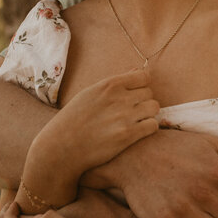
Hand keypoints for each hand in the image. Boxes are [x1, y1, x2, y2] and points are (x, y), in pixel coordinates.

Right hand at [39, 69, 159, 178]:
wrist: (62, 146)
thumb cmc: (74, 119)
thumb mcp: (90, 93)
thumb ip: (115, 83)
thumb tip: (137, 71)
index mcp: (109, 85)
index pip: (143, 77)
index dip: (141, 86)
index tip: (134, 95)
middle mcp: (119, 98)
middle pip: (150, 93)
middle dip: (143, 101)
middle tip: (133, 111)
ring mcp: (125, 117)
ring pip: (154, 108)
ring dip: (148, 114)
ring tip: (136, 121)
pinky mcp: (128, 135)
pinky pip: (153, 125)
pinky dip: (148, 128)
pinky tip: (137, 131)